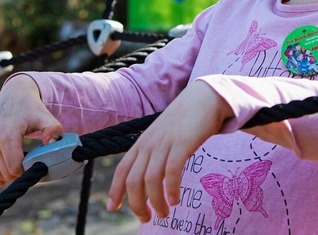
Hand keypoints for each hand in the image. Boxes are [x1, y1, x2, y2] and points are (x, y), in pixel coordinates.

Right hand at [0, 74, 62, 186]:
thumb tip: (51, 144)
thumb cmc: (32, 108)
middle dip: (19, 175)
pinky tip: (5, 178)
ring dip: (8, 175)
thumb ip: (54, 131)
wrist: (14, 96)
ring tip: (22, 168)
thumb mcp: (47, 118)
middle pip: (5, 172)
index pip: (14, 167)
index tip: (37, 166)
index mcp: (8, 136)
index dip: (27, 171)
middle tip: (31, 168)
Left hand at [106, 80, 232, 222]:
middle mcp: (149, 144)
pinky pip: (172, 171)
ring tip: (164, 213)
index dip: (115, 191)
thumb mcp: (163, 135)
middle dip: (137, 204)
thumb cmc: (185, 120)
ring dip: (156, 202)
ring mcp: (165, 143)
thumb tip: (150, 176)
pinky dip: (171, 189)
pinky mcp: (182, 143)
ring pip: (151, 179)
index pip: (122, 170)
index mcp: (142, 143)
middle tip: (147, 218)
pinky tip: (175, 199)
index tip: (113, 208)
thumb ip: (155, 152)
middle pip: (134, 180)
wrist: (204, 98)